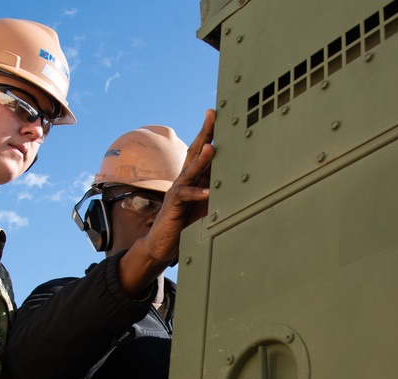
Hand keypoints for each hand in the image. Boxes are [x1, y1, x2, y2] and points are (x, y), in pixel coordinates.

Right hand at [118, 108, 215, 297]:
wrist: (161, 245)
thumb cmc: (183, 225)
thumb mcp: (205, 206)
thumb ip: (216, 193)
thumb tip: (237, 183)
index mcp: (192, 179)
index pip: (201, 151)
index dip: (209, 133)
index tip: (218, 115)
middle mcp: (183, 181)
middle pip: (194, 152)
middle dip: (204, 133)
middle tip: (212, 115)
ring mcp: (177, 192)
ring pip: (189, 171)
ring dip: (201, 160)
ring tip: (211, 147)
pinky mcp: (173, 207)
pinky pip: (184, 196)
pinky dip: (197, 194)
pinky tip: (208, 193)